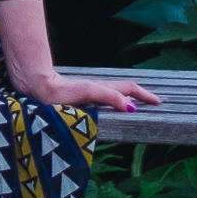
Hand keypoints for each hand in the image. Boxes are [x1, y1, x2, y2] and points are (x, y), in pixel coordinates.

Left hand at [20, 72, 161, 113]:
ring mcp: (90, 93)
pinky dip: (116, 102)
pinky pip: (105, 99)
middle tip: (156, 104)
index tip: (159, 102)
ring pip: (115, 93)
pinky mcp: (81, 98)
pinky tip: (114, 108)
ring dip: (130, 98)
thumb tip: (130, 106)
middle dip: (141, 95)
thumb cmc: (60, 92)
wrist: (37, 88)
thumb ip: (108, 96)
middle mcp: (98, 90)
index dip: (144, 95)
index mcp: (102, 88)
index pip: (128, 89)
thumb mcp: (87, 92)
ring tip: (142, 106)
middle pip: (124, 90)